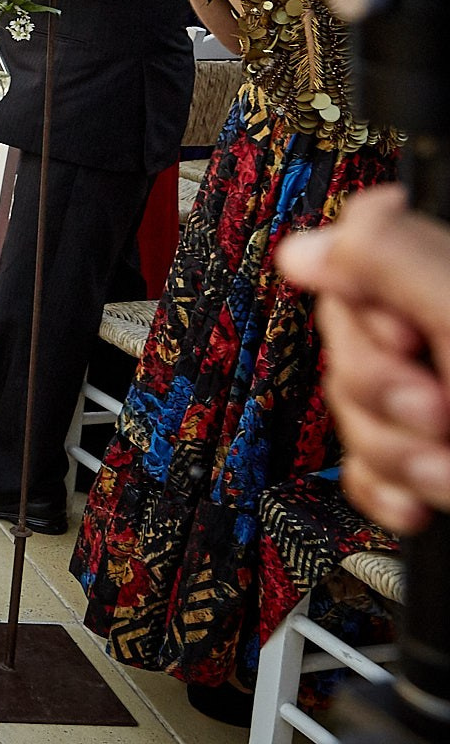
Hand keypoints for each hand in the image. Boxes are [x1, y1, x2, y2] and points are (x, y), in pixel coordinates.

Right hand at [277, 187, 449, 531]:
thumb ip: (389, 262)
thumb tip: (309, 244)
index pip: (359, 251)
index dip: (367, 306)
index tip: (410, 341)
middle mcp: (449, 324)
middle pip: (350, 337)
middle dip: (383, 395)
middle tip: (440, 416)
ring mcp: (443, 390)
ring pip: (356, 406)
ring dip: (396, 452)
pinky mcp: (436, 453)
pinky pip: (368, 462)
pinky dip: (389, 487)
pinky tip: (428, 499)